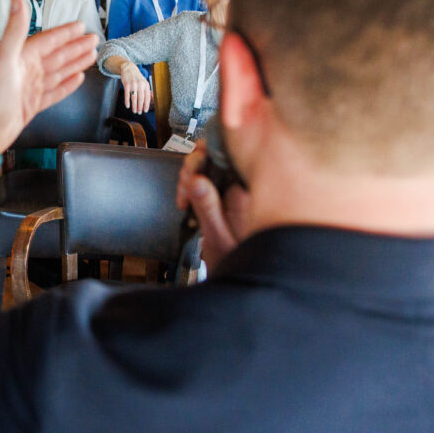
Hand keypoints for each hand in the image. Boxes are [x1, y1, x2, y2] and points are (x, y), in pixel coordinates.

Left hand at [0, 0, 97, 150]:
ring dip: (74, 63)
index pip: (47, 40)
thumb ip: (14, 29)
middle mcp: (25, 70)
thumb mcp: (5, 59)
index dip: (64, 33)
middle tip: (93, 39)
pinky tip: (77, 79)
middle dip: (75, 47)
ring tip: (91, 56)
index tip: (79, 25)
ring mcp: (29, 88)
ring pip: (57, 72)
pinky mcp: (31, 105)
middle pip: (56, 55)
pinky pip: (53, 92)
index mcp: (18, 57)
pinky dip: (66, 85)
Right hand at [118, 61, 152, 112]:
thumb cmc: (137, 78)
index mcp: (146, 85)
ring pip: (134, 98)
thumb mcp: (144, 82)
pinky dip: (127, 101)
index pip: (147, 97)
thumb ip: (146, 91)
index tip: (145, 111)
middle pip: (141, 98)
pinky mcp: (126, 84)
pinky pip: (127, 95)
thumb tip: (148, 102)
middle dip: (140, 107)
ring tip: (134, 111)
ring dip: (134, 106)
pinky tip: (127, 106)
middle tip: (139, 113)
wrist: (129, 68)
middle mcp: (140, 84)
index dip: (146, 105)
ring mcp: (133, 84)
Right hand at [177, 141, 250, 266]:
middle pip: (217, 154)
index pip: (230, 154)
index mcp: (249, 193)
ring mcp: (234, 188)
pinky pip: (206, 177)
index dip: (206, 155)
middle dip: (194, 166)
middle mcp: (244, 186)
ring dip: (190, 176)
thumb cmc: (236, 261)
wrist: (238, 279)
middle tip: (184, 187)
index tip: (191, 171)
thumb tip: (197, 180)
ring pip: (209, 163)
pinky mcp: (224, 193)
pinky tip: (187, 199)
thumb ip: (208, 208)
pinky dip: (191, 184)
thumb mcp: (217, 238)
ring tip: (184, 197)